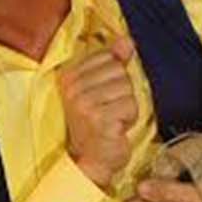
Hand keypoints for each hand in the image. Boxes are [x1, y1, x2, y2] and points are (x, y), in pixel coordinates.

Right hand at [56, 28, 139, 189]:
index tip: (102, 96)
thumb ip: (113, 61)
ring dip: (126, 107)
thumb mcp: (101, 88)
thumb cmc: (96, 123)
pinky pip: (131, 107)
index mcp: (69, 76)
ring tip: (111, 120)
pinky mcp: (100, 120)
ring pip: (128, 89)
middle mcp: (74, 89)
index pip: (109, 57)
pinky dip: (129, 119)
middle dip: (122, 93)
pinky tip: (116, 128)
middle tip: (108, 110)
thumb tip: (126, 41)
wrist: (90, 160)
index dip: (114, 78)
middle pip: (120, 72)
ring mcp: (85, 105)